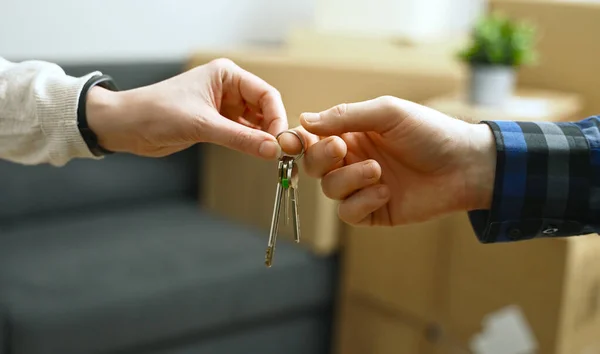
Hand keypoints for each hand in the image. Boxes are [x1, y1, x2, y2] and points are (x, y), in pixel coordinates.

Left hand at [86, 58, 285, 158]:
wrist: (126, 126)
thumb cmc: (156, 112)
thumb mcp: (202, 125)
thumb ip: (240, 139)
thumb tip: (271, 149)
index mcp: (226, 75)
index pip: (266, 94)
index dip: (277, 117)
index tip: (281, 140)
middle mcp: (228, 88)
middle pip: (265, 108)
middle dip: (273, 129)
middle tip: (280, 151)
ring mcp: (223, 107)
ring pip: (256, 123)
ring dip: (264, 138)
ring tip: (272, 156)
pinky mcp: (216, 124)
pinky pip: (242, 133)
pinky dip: (251, 144)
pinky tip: (258, 154)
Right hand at [279, 96, 496, 226]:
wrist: (465, 165)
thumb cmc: (429, 132)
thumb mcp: (387, 113)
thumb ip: (345, 116)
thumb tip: (305, 119)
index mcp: (352, 134)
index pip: (313, 138)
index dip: (296, 140)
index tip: (290, 142)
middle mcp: (353, 160)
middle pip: (314, 165)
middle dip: (321, 157)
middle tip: (342, 148)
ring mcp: (363, 187)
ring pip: (330, 189)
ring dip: (349, 179)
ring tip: (378, 171)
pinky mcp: (374, 211)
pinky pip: (349, 213)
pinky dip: (361, 202)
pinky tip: (384, 192)